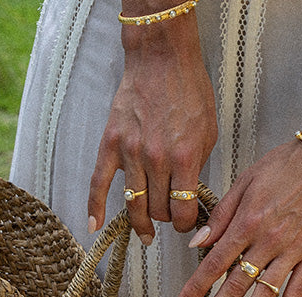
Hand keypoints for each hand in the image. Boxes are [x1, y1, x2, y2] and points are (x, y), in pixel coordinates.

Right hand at [87, 22, 216, 240]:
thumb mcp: (207, 133)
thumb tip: (188, 194)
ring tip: (146, 233)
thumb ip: (196, 167)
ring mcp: (131, 152)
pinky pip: (99, 182)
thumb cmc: (189, 91)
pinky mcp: (111, 143)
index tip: (188, 224)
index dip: (187, 224)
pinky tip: (95, 226)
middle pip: (158, 210)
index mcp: (184, 158)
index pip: (183, 210)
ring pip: (133, 204)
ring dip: (141, 223)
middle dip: (166, 219)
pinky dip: (95, 206)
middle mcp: (156, 159)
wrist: (162, 57)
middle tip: (169, 216)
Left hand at [172, 136, 301, 296]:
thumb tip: (197, 242)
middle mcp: (267, 242)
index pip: (214, 263)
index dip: (195, 289)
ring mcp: (291, 252)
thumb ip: (221, 215)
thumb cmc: (287, 164)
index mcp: (247, 222)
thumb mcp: (245, 181)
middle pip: (235, 286)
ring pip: (264, 294)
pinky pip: (297, 291)